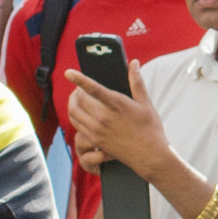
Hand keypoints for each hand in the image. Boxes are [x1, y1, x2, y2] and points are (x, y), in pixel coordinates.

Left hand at [65, 62, 170, 177]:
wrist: (149, 156)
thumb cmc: (150, 128)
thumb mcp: (145, 103)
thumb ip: (137, 81)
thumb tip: (134, 62)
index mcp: (117, 104)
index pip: (93, 89)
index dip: (79, 79)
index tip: (68, 72)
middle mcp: (104, 117)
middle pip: (79, 99)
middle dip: (76, 90)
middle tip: (79, 87)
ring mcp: (98, 130)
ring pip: (74, 112)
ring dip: (72, 103)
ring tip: (77, 98)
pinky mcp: (95, 140)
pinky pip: (77, 125)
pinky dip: (75, 116)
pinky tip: (80, 113)